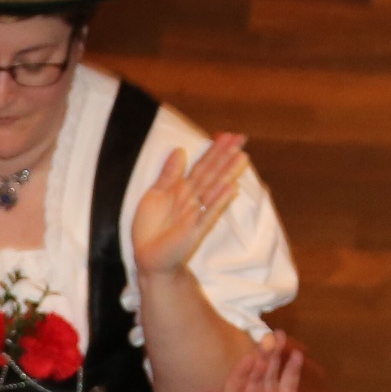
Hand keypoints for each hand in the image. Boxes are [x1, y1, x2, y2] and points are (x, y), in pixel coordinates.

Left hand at [131, 135, 249, 277]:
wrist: (147, 257)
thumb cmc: (150, 228)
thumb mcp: (155, 195)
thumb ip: (168, 174)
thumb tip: (179, 149)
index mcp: (182, 189)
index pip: (201, 166)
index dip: (212, 150)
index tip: (226, 134)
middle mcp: (192, 199)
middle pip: (211, 173)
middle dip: (225, 155)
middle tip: (242, 137)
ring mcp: (196, 214)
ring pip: (214, 189)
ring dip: (228, 173)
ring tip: (242, 157)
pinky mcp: (195, 231)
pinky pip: (209, 213)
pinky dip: (219, 201)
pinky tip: (231, 188)